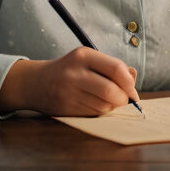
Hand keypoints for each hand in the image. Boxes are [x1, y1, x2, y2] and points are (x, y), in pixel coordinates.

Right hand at [0, 46, 139, 116]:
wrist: (37, 83)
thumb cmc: (70, 70)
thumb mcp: (88, 59)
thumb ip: (112, 66)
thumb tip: (133, 78)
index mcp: (83, 55)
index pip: (115, 68)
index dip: (129, 82)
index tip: (133, 89)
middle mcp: (74, 73)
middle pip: (111, 90)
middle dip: (123, 99)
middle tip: (125, 100)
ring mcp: (69, 92)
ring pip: (104, 106)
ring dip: (112, 107)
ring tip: (107, 101)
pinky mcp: (66, 108)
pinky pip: (94, 115)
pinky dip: (101, 112)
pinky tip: (95, 105)